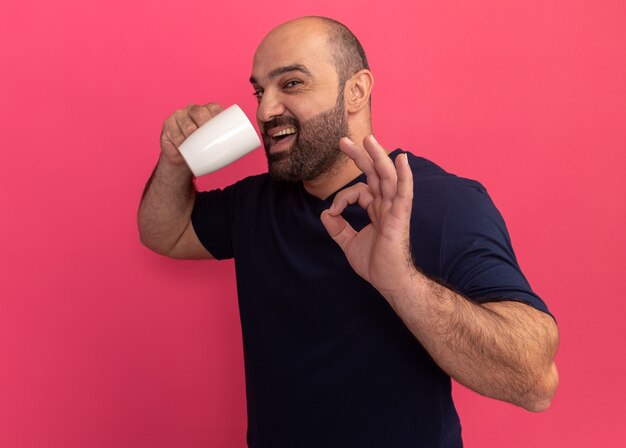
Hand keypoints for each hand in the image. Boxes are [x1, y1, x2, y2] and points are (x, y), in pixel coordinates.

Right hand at [159, 103, 223, 166]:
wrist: (183, 159)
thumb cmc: (202, 150)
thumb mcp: (214, 144)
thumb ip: (227, 143)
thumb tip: (245, 150)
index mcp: (206, 111)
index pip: (213, 108)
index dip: (217, 114)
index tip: (221, 127)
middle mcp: (192, 110)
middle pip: (199, 112)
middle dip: (204, 122)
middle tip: (209, 137)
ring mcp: (179, 116)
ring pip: (186, 122)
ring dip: (191, 132)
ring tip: (196, 142)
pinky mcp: (168, 125)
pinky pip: (173, 131)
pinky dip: (179, 139)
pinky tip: (181, 143)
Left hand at [320, 135, 414, 295]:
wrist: (389, 281)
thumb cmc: (376, 264)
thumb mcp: (348, 243)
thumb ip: (337, 227)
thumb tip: (326, 213)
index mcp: (376, 209)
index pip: (359, 190)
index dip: (342, 197)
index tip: (333, 211)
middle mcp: (386, 205)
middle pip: (374, 173)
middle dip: (359, 156)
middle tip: (343, 141)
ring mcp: (394, 209)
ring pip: (387, 177)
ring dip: (378, 156)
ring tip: (368, 139)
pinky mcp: (400, 217)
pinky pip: (403, 193)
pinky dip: (404, 176)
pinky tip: (403, 160)